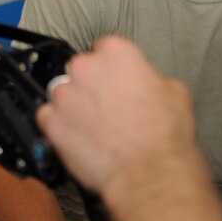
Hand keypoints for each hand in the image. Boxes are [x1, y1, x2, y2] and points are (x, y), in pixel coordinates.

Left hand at [36, 36, 221, 220]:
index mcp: (117, 53)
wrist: (150, 172)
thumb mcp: (175, 92)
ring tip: (93, 126)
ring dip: (73, 105)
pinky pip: (47, 117)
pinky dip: (57, 126)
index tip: (115, 80)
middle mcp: (86, 68)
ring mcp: (65, 94)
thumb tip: (146, 83)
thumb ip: (151, 78)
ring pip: (62, 92)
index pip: (104, 48)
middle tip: (107, 106)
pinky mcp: (52, 122)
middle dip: (91, 85)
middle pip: (81, 69)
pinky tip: (76, 136)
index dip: (111, 68)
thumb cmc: (164, 135)